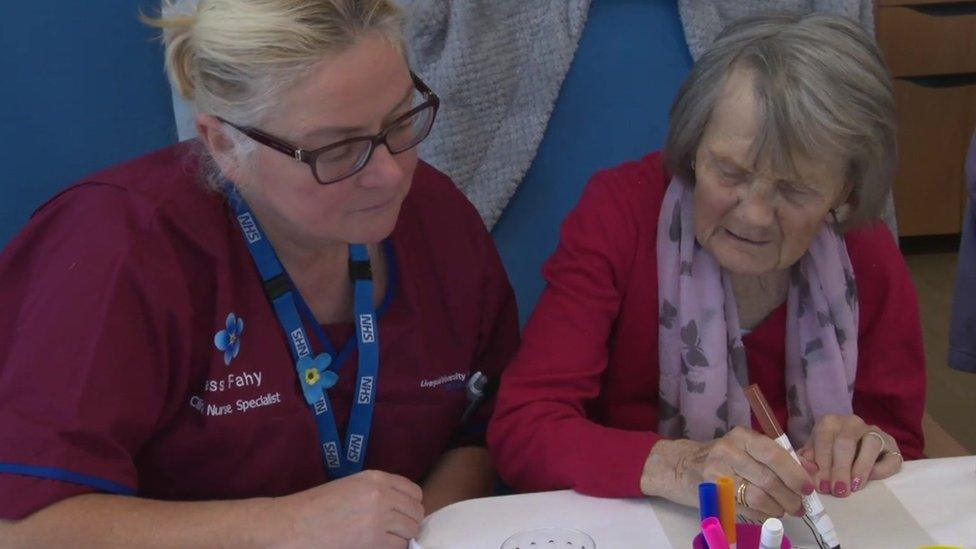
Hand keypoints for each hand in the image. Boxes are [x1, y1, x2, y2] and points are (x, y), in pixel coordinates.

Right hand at [276, 470, 424, 548]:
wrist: (291, 524)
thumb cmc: (316, 507)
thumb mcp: (351, 486)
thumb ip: (378, 492)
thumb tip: (402, 508)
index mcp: (376, 478)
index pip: (414, 492)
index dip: (410, 506)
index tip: (401, 515)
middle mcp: (382, 494)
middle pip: (416, 513)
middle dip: (408, 524)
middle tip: (392, 532)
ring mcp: (379, 518)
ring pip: (410, 531)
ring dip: (400, 538)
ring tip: (381, 540)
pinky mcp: (374, 540)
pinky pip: (398, 547)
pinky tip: (373, 546)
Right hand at [641, 427, 816, 520]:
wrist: (679, 466)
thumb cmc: (719, 457)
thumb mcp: (746, 449)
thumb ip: (777, 456)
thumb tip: (811, 470)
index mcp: (742, 436)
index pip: (775, 454)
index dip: (795, 474)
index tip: (808, 488)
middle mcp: (729, 451)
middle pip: (769, 479)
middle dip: (790, 497)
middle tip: (799, 505)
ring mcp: (718, 472)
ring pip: (759, 496)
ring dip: (778, 508)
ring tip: (784, 511)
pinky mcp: (713, 493)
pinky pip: (746, 508)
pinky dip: (763, 515)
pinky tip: (768, 514)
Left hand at [797, 414, 901, 497]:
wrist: (857, 453)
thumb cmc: (829, 455)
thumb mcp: (814, 456)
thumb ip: (807, 460)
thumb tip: (805, 467)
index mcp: (830, 422)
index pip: (824, 437)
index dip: (822, 462)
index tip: (821, 485)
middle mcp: (852, 423)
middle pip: (846, 442)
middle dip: (840, 468)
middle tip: (838, 490)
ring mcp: (874, 432)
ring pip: (871, 444)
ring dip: (860, 468)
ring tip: (854, 487)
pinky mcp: (892, 445)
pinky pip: (890, 457)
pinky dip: (881, 470)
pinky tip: (870, 481)